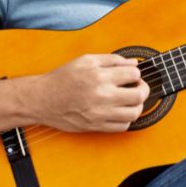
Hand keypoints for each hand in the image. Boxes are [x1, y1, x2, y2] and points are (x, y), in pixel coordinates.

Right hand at [31, 54, 149, 131]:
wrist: (42, 99)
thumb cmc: (62, 78)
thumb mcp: (85, 60)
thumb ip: (111, 60)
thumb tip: (132, 63)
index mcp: (99, 76)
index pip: (134, 73)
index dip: (136, 72)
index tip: (131, 74)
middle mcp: (102, 95)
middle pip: (139, 95)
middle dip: (143, 88)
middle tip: (137, 86)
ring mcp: (100, 113)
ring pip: (134, 113)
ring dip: (137, 105)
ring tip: (130, 100)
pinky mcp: (96, 126)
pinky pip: (122, 127)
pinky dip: (126, 119)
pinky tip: (120, 111)